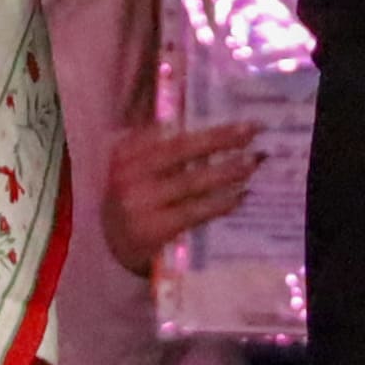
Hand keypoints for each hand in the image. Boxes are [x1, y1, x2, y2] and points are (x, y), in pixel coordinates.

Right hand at [102, 117, 265, 273]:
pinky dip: (219, 203)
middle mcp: (128, 173)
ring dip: (226, 170)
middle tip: (253, 130)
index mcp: (125, 151)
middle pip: (181, 149)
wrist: (112, 247)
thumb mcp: (137, 170)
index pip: (169, 131)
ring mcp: (139, 202)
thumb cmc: (134, 201)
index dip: (204, 124)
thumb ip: (161, 146)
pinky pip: (194, 211)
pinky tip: (239, 196)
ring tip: (252, 162)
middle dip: (220, 138)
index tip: (236, 117)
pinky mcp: (152, 229)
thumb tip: (208, 125)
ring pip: (191, 181)